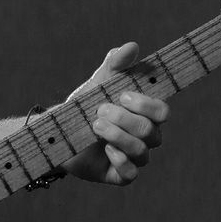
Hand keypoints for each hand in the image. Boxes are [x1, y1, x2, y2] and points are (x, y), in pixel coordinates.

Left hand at [60, 42, 169, 185]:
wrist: (58, 133)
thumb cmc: (85, 106)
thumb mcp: (98, 82)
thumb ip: (115, 64)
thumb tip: (132, 46)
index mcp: (145, 115)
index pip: (162, 112)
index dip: (147, 105)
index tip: (122, 95)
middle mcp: (145, 138)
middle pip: (150, 131)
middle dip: (124, 119)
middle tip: (100, 111)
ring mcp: (134, 158)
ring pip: (141, 151)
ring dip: (117, 136)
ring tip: (95, 126)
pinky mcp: (119, 175)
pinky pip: (131, 173)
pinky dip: (120, 160)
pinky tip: (105, 149)